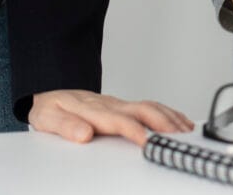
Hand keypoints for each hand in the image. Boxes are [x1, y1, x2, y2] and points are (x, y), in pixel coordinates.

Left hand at [29, 90, 193, 145]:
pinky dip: (168, 113)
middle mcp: (110, 104)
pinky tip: (179, 121)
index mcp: (93, 109)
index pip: (119, 120)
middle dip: (163, 123)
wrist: (49, 90)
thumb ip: (65, 127)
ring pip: (150, 106)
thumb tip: (83, 134)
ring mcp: (119, 103)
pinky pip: (150, 106)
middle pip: (143, 110)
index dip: (134, 130)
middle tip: (178, 137)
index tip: (146, 142)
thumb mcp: (47, 118)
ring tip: (185, 131)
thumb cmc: (49, 108)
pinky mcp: (123, 105)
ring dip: (170, 118)